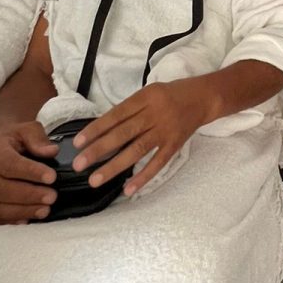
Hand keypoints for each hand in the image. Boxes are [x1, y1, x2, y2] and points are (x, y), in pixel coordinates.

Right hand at [0, 121, 56, 224]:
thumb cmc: (12, 138)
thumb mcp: (26, 130)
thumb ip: (38, 139)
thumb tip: (52, 151)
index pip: (10, 165)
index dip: (31, 172)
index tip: (52, 177)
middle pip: (3, 189)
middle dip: (29, 195)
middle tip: (52, 197)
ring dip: (22, 211)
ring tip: (45, 210)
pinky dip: (10, 221)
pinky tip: (28, 219)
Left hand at [72, 80, 211, 197]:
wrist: (205, 97)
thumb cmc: (171, 94)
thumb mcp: (149, 93)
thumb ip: (130, 109)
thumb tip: (102, 129)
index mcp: (145, 97)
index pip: (116, 114)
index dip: (96, 128)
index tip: (77, 143)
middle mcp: (155, 114)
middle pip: (124, 133)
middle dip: (99, 150)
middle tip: (79, 164)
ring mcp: (166, 131)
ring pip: (137, 150)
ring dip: (115, 166)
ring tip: (95, 180)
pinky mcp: (175, 145)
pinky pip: (158, 163)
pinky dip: (143, 177)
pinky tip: (128, 189)